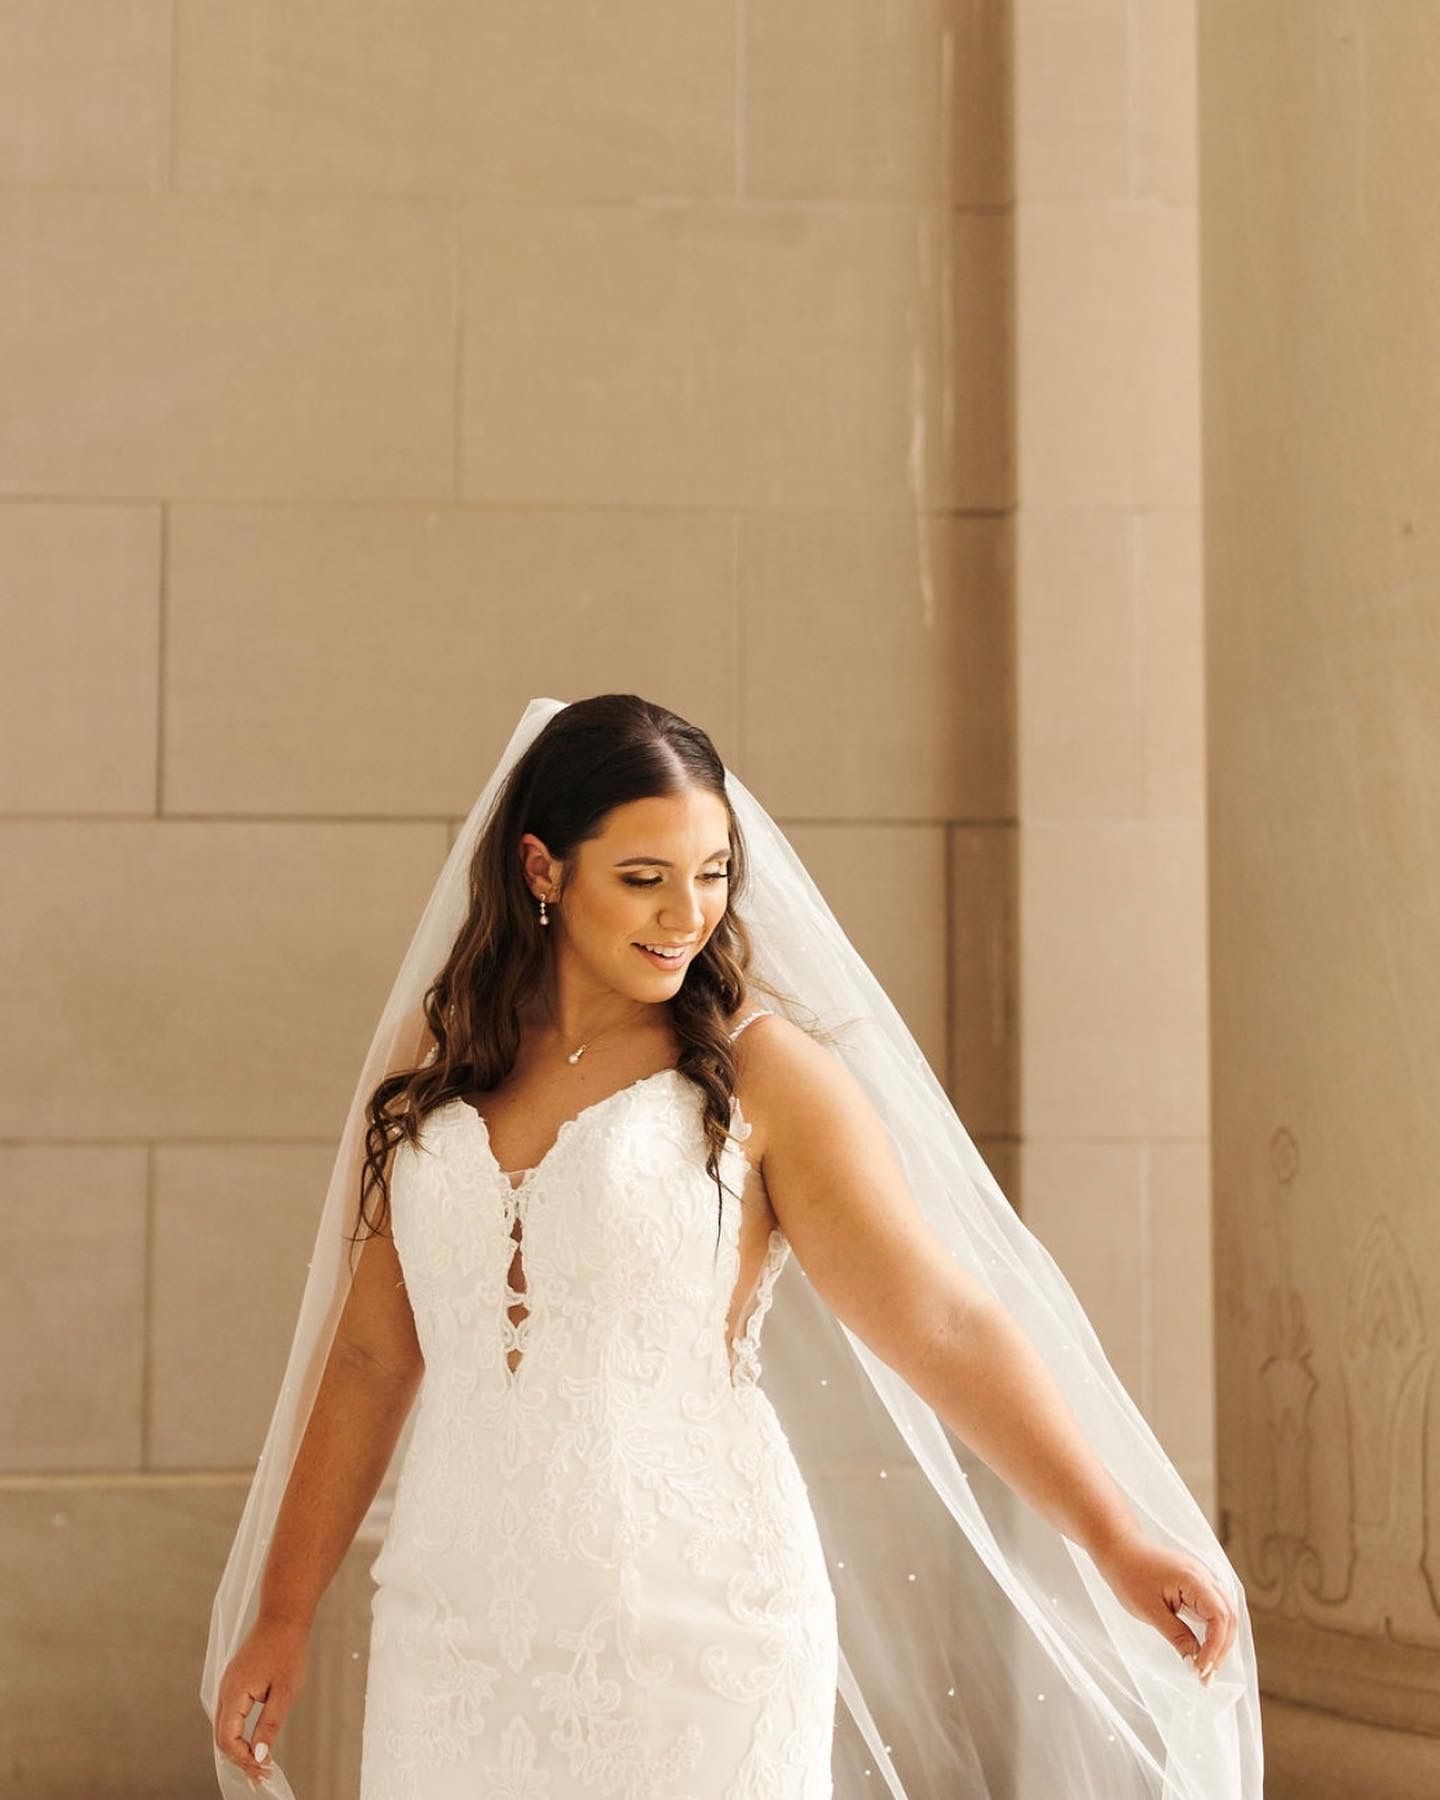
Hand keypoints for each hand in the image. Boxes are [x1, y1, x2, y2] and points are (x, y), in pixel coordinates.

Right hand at [214, 1615, 311, 1788]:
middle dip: (240, 1759)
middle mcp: (225, 1691)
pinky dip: (239, 1732)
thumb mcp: (285, 1690)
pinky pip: (230, 1714)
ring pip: (224, 1727)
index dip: (244, 1759)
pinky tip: (253, 1741)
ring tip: (259, 1764)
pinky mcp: (236, 1680)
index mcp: (233, 1694)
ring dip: (239, 1747)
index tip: (264, 1771)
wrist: (284, 1615)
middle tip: (262, 1775)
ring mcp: (228, 1684)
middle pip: (222, 1737)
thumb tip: (259, 1756)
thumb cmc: (287, 1648)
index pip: (228, 1739)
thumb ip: (269, 1724)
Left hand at [1089, 1528, 1237, 1684]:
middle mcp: (1205, 1577)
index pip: (1220, 1618)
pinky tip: (1204, 1648)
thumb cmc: (1129, 1575)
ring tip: (1206, 1667)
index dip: (1215, 1647)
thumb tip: (1196, 1663)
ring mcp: (1202, 1580)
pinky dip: (1213, 1631)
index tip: (1201, 1670)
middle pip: (1228, 1617)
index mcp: (1195, 1580)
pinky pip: (1214, 1609)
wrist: (1118, 1548)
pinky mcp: (1196, 1585)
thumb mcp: (1151, 1611)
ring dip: (1220, 1642)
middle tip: (1206, 1677)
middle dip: (1221, 1649)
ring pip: (1225, 1614)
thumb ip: (1178, 1637)